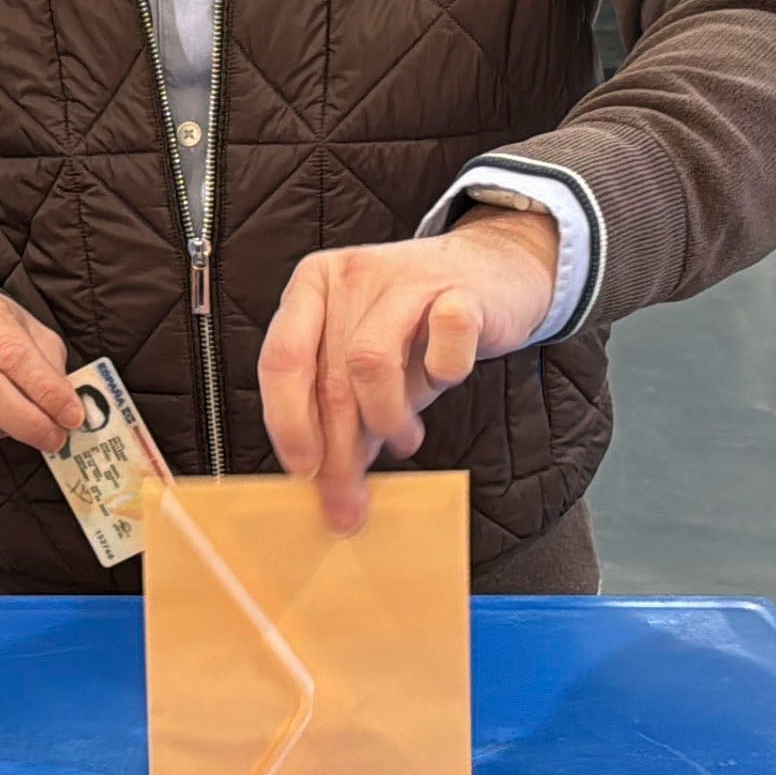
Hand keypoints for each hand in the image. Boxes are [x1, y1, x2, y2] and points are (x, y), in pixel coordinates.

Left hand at [259, 208, 559, 532]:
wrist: (494, 272)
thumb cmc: (418, 327)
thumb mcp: (366, 357)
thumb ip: (339, 404)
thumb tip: (322, 480)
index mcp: (312, 286)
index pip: (282, 360)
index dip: (287, 423)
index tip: (302, 473)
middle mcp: (351, 276)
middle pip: (329, 377)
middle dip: (339, 452)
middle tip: (350, 502)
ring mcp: (406, 279)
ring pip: (370, 364)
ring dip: (385, 420)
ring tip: (402, 440)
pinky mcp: (460, 292)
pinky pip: (443, 350)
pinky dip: (443, 376)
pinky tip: (444, 380)